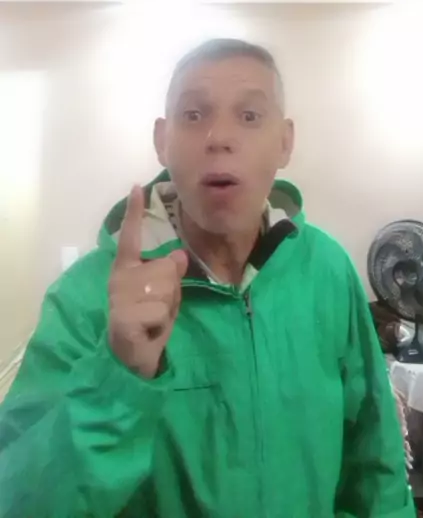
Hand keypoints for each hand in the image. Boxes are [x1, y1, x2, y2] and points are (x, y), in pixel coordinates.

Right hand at [108, 185, 187, 378]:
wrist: (135, 359)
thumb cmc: (150, 322)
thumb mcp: (166, 294)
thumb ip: (170, 273)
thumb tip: (179, 255)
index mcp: (127, 269)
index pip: (130, 237)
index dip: (134, 213)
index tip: (137, 187)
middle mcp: (119, 279)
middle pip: (165, 267)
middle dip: (172, 290)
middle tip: (159, 308)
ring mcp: (119, 298)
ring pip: (166, 288)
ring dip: (168, 307)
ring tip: (155, 320)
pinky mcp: (124, 318)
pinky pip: (161, 311)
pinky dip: (163, 323)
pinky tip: (150, 331)